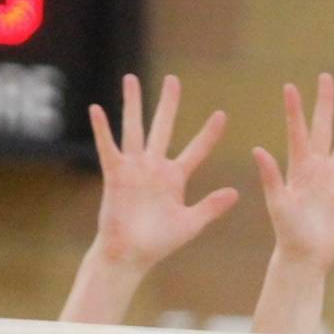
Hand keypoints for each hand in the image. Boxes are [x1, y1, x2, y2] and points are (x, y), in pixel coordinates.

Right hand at [88, 74, 238, 268]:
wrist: (131, 255)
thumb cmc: (159, 242)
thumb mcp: (190, 224)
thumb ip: (211, 207)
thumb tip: (236, 193)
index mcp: (175, 177)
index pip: (196, 150)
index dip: (209, 134)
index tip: (222, 115)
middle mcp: (155, 167)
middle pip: (163, 128)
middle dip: (169, 104)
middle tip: (174, 80)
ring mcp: (134, 169)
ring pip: (135, 129)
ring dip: (133, 104)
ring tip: (131, 78)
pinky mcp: (115, 175)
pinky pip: (108, 148)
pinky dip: (102, 130)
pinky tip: (97, 109)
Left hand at [256, 72, 333, 271]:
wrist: (305, 255)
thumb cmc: (287, 232)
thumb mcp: (278, 203)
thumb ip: (270, 176)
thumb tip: (257, 150)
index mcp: (298, 167)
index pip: (297, 132)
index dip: (294, 110)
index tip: (290, 87)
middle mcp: (317, 168)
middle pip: (323, 128)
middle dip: (325, 103)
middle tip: (326, 77)